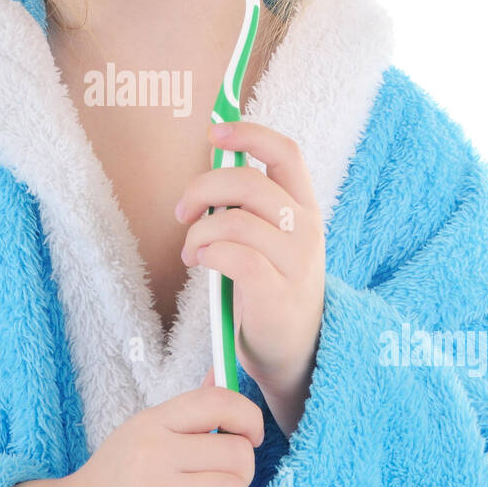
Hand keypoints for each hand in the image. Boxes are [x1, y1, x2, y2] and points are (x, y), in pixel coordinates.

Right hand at [64, 385, 263, 486]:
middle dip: (244, 474)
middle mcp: (152, 453)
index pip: (217, 401)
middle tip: (227, 484)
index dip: (249, 417)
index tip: (250, 438)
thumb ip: (187, 412)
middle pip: (236, 453)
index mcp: (152, 423)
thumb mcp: (143, 434)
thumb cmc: (115, 479)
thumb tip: (221, 373)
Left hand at [175, 121, 324, 421]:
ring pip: (234, 221)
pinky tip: (201, 263)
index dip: (248, 134)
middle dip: (203, 188)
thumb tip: (212, 161)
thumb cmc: (271, 286)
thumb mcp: (269, 238)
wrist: (296, 353)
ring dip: (199, 232)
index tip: (213, 133)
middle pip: (249, 183)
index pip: (285, 152)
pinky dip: (208, 254)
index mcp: (303, 207)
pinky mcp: (277, 295)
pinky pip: (235, 258)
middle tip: (182, 210)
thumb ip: (248, 205)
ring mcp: (295, 263)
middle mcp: (305, 229)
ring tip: (191, 251)